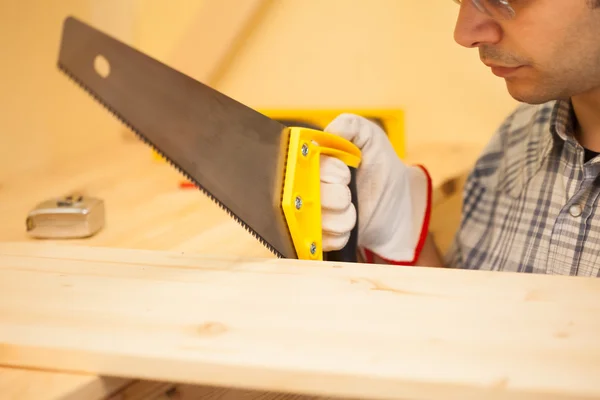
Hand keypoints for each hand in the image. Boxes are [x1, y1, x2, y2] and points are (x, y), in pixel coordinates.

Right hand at [320, 114, 431, 263]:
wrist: (398, 204)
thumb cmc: (381, 167)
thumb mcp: (371, 138)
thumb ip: (351, 125)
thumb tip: (328, 132)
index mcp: (315, 162)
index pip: (305, 165)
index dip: (328, 171)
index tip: (346, 173)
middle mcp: (308, 187)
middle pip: (306, 195)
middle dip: (337, 196)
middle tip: (351, 194)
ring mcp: (313, 214)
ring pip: (314, 221)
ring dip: (341, 218)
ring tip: (354, 212)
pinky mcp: (321, 237)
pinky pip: (322, 241)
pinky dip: (340, 235)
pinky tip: (351, 228)